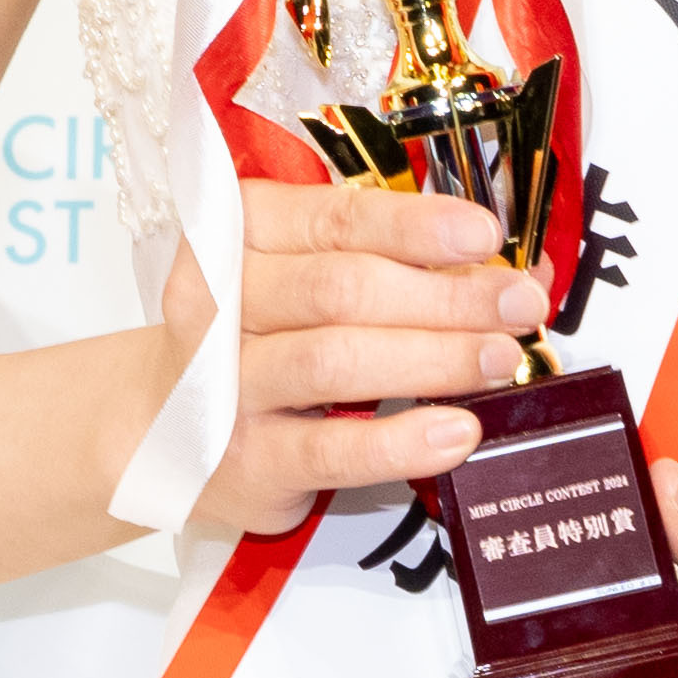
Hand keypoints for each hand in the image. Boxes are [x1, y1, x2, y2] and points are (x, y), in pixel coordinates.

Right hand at [173, 182, 539, 542]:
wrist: (159, 425)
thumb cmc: (256, 338)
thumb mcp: (305, 279)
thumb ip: (399, 266)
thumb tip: (518, 270)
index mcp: (235, 234)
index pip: (331, 218)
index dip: (412, 225)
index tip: (484, 234)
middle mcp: (216, 301)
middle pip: (340, 288)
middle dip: (444, 295)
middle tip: (519, 304)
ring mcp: (224, 384)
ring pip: (334, 360)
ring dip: (432, 357)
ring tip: (501, 360)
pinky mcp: (247, 458)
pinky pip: (331, 448)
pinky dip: (400, 440)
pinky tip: (457, 432)